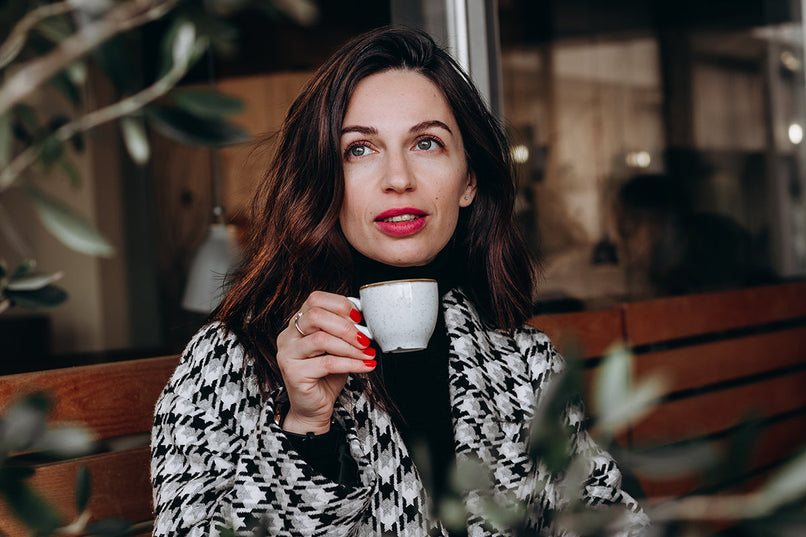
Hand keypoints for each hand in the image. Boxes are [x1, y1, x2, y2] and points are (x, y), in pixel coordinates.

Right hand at [276, 290, 375, 434]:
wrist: (313, 407)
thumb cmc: (327, 374)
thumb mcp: (338, 346)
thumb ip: (344, 329)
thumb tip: (366, 317)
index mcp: (297, 322)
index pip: (315, 299)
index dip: (340, 305)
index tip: (360, 318)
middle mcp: (287, 335)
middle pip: (315, 316)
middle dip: (346, 326)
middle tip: (366, 338)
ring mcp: (287, 354)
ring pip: (321, 339)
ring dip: (351, 347)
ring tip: (368, 354)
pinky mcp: (293, 373)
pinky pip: (327, 363)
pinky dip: (351, 364)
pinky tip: (365, 366)